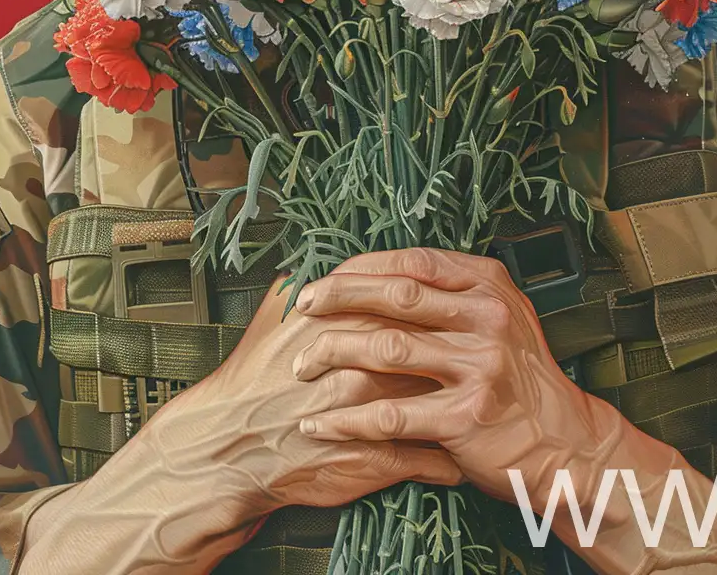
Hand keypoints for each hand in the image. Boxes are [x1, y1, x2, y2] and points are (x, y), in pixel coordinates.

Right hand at [138, 277, 459, 523]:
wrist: (225, 449)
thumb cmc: (252, 378)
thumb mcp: (277, 310)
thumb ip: (315, 276)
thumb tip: (341, 256)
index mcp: (352, 323)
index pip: (417, 302)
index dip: (443, 304)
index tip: (462, 306)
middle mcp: (370, 365)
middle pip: (439, 348)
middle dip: (468, 349)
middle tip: (489, 349)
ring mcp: (376, 415)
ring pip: (445, 401)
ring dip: (472, 402)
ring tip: (490, 400)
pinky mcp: (375, 461)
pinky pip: (431, 460)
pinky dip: (455, 459)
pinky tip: (468, 457)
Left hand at [290, 248, 619, 507]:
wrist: (561, 439)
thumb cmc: (520, 376)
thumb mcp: (502, 315)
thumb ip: (457, 292)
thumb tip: (387, 273)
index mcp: (491, 286)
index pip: (416, 262)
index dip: (363, 267)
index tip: (326, 278)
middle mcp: (487, 318)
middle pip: (397, 296)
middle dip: (340, 297)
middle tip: (303, 307)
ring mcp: (478, 367)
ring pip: (387, 349)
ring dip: (335, 353)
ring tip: (302, 364)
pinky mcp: (465, 417)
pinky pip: (390, 415)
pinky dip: (347, 419)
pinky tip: (319, 423)